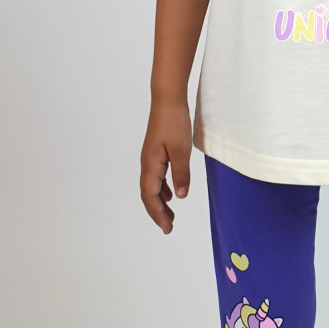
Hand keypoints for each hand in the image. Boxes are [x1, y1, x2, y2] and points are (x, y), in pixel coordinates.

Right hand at [141, 98, 192, 232]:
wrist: (168, 100)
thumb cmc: (174, 122)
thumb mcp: (181, 150)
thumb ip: (181, 174)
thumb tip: (181, 196)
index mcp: (151, 165)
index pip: (150, 196)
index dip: (158, 213)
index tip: (167, 227)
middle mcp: (147, 163)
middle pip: (148, 194)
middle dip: (157, 212)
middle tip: (168, 227)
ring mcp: (151, 158)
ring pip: (152, 186)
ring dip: (160, 202)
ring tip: (171, 215)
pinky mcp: (157, 152)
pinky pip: (157, 176)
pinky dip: (163, 188)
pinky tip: (172, 193)